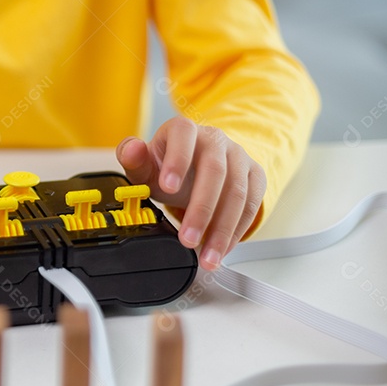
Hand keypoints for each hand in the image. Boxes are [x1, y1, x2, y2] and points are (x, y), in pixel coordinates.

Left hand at [116, 117, 264, 269]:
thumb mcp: (145, 165)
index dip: (177, 160)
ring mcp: (238, 156)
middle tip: (188, 239)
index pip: (184, 136)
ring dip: (222, 229)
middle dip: (202, 210)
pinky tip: (222, 248)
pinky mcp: (254, 176)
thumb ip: (132, 159)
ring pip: (238, 193)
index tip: (167, 187)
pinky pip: (252, 205)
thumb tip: (132, 149)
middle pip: (215, 171)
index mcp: (184, 130)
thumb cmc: (167, 167)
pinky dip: (237, 231)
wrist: (195, 168)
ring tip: (207, 256)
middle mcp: (215, 140)